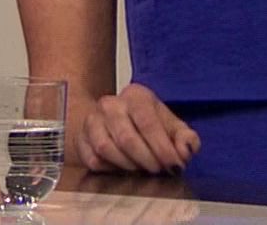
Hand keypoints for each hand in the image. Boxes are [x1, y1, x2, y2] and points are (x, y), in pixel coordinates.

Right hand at [72, 83, 199, 174]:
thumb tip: (185, 151)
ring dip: (128, 165)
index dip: (162, 147)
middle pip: (126, 137)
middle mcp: (110, 104)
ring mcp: (91, 120)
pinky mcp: (80, 138)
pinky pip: (92, 159)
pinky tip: (121, 168)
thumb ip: (185, 138)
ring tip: (141, 169)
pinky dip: (109, 169)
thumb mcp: (171, 126)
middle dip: (147, 159)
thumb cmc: (146, 124)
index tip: (174, 166)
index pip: (148, 122)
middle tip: (158, 170)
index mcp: (135, 95)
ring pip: (106, 148)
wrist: (115, 119)